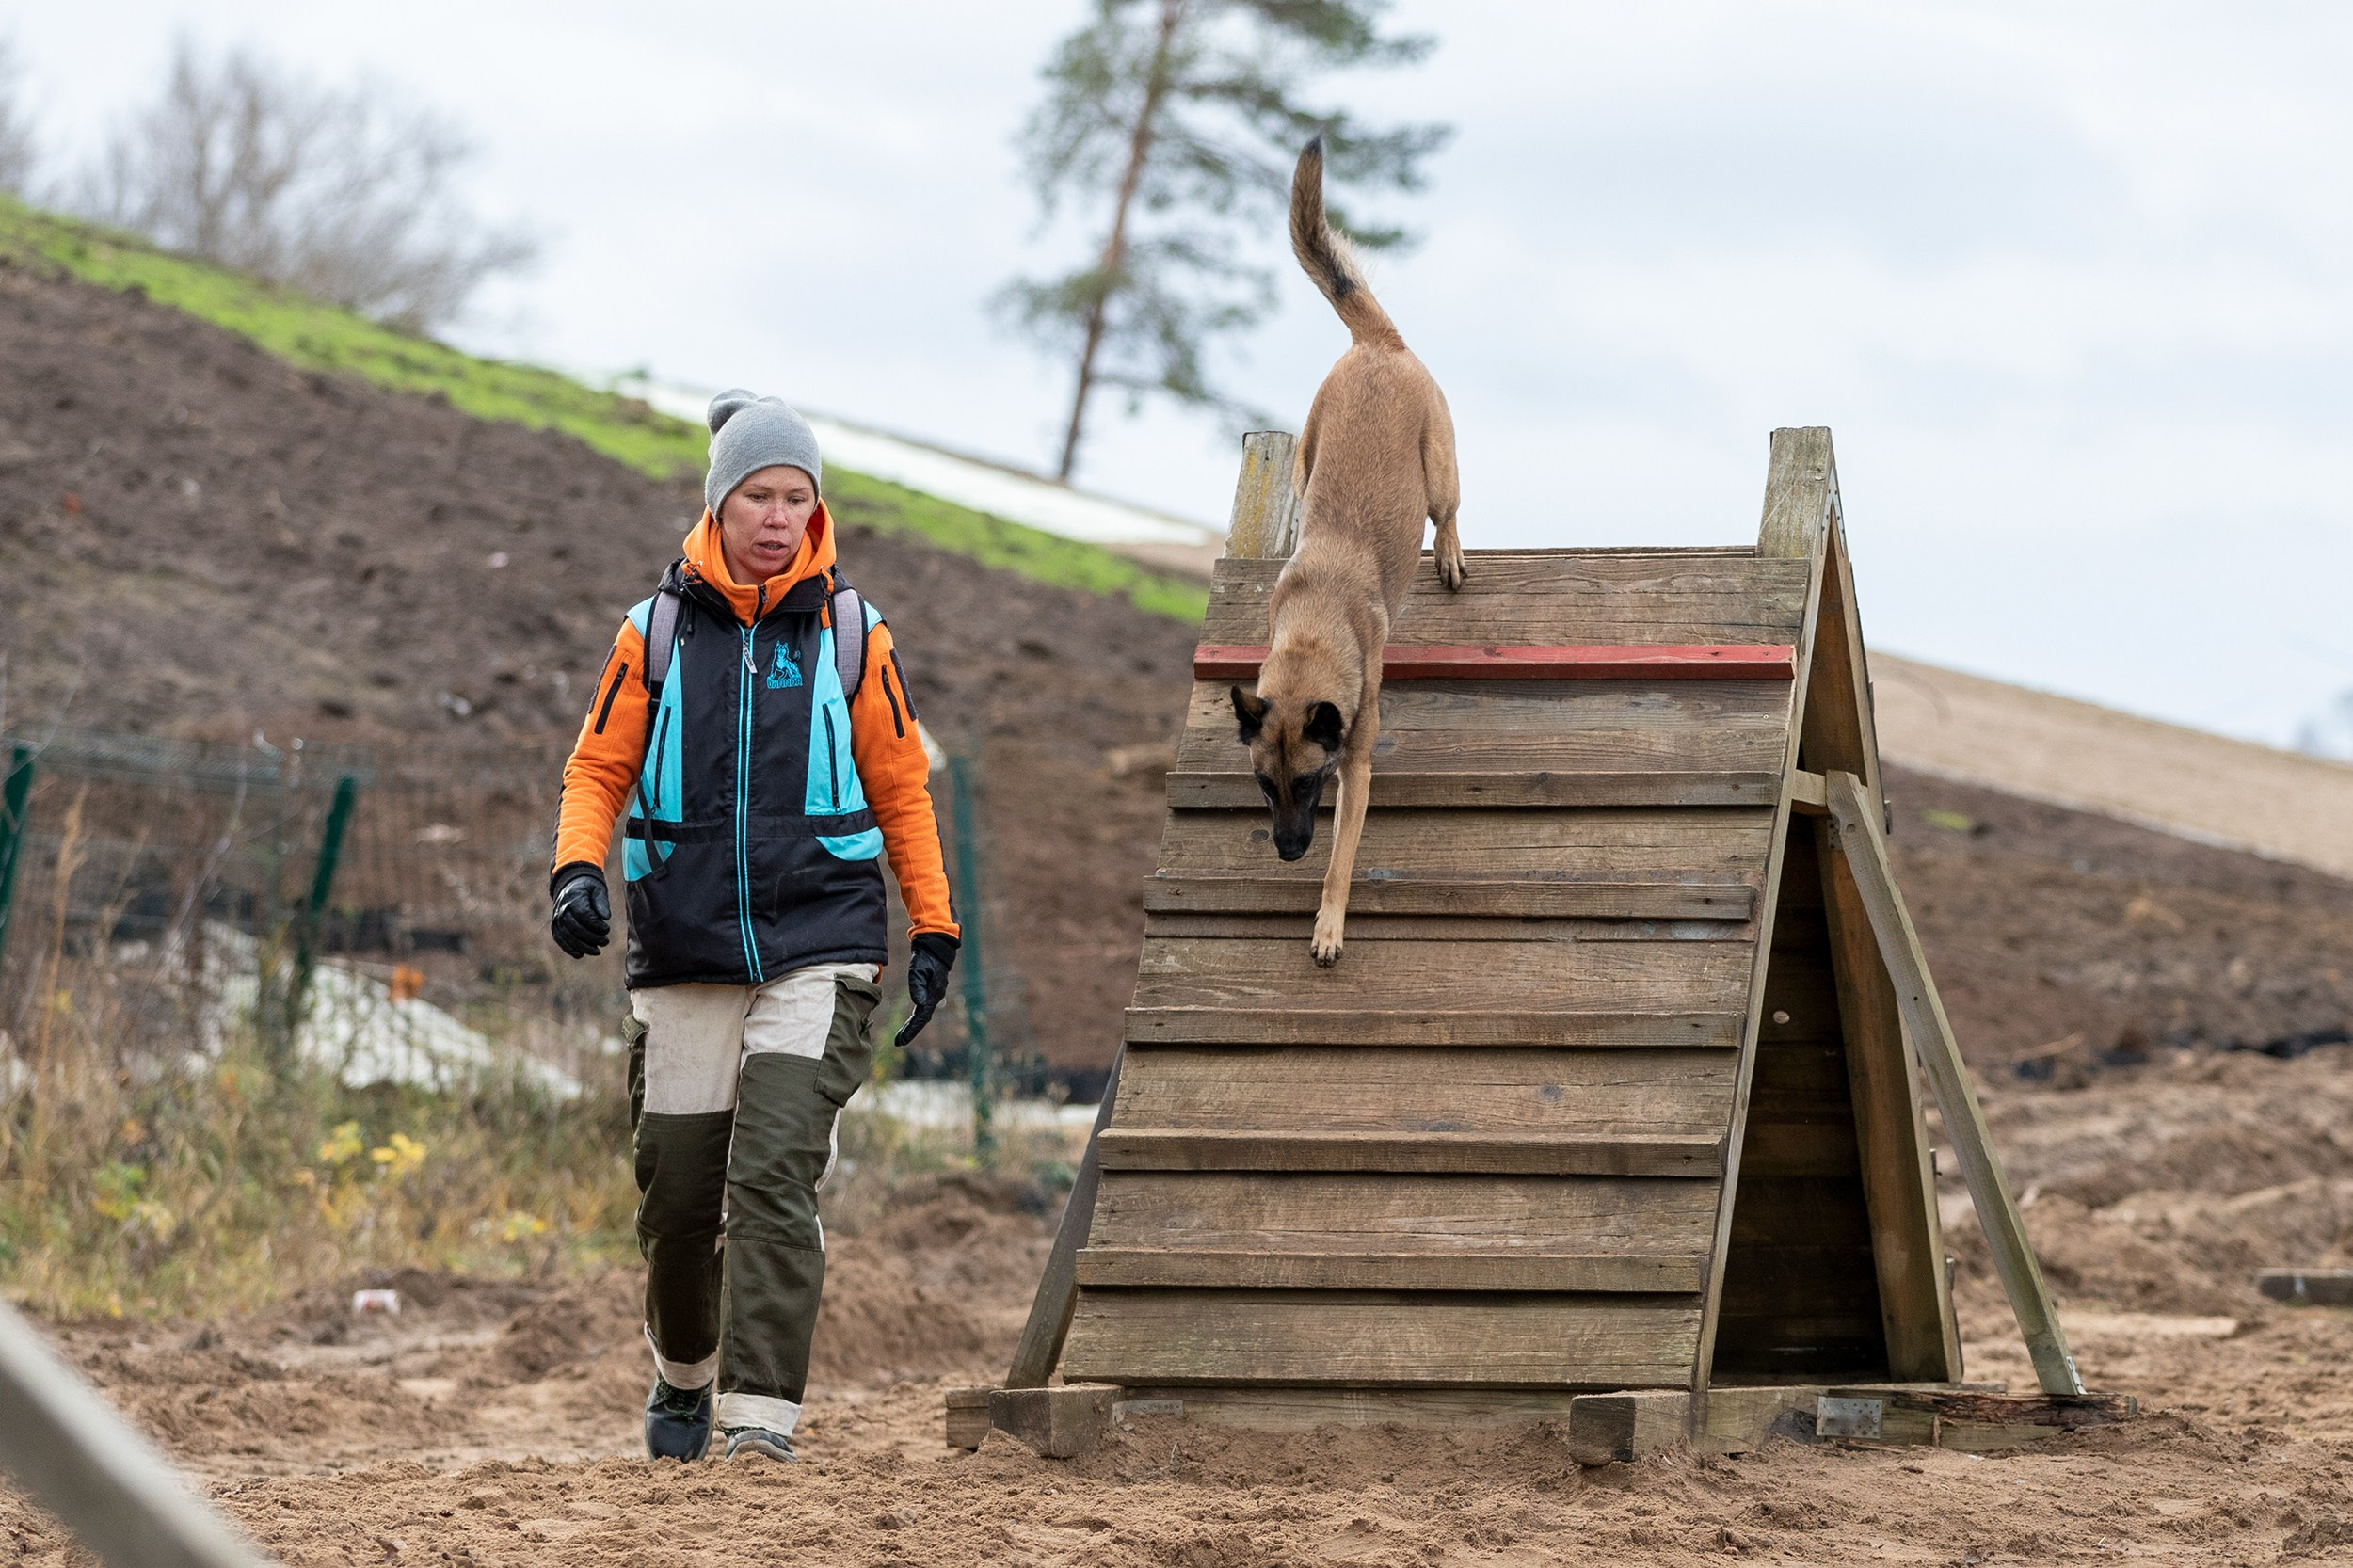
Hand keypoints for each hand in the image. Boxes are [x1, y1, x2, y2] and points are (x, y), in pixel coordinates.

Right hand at [550, 865, 610, 958]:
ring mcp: (557, 919)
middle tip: (605, 942)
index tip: (607, 929)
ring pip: (568, 937)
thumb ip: (602, 902)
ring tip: (597, 951)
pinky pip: (560, 939)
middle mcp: (562, 910)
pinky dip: (569, 948)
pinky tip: (580, 954)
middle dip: (592, 938)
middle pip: (576, 928)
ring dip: (583, 946)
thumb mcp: (598, 889)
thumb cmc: (588, 888)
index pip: (584, 916)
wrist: (570, 884)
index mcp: (573, 899)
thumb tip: (606, 917)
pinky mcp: (555, 926)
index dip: (596, 925)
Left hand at [894, 932, 959, 1047]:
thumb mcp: (918, 969)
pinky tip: (910, 1024)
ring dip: (913, 1027)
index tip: (901, 1040)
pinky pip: (923, 1009)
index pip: (922, 1017)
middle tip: (898, 1042)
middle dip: (911, 1031)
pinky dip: (915, 1018)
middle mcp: (935, 997)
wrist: (935, 947)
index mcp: (933, 993)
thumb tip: (918, 1003)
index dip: (911, 1030)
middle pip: (922, 1019)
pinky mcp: (930, 992)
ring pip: (923, 1015)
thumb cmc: (925, 957)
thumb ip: (917, 986)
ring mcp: (934, 995)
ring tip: (901, 1038)